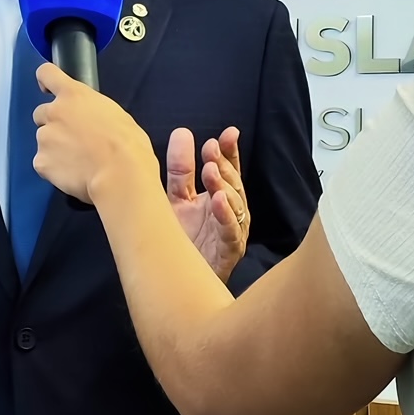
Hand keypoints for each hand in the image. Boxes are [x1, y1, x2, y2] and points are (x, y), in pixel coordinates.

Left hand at [33, 63, 158, 202]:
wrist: (120, 174)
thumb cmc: (127, 144)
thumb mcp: (114, 114)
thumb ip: (92, 111)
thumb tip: (89, 119)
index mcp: (74, 95)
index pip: (47, 74)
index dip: (46, 81)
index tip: (47, 88)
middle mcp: (54, 112)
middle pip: (41, 113)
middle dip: (54, 124)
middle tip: (74, 138)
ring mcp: (44, 138)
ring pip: (43, 140)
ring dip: (55, 148)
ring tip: (79, 160)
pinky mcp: (41, 162)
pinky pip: (43, 163)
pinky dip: (54, 169)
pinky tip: (73, 173)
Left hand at [166, 127, 249, 281]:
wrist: (176, 281)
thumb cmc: (181, 241)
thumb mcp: (176, 199)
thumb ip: (180, 169)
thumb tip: (182, 133)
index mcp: (220, 198)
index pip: (229, 170)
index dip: (230, 152)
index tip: (228, 133)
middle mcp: (231, 213)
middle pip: (234, 184)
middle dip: (225, 165)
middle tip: (211, 150)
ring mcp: (232, 232)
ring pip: (237, 206)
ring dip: (225, 186)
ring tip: (211, 171)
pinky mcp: (228, 253)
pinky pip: (231, 232)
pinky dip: (226, 216)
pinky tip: (218, 201)